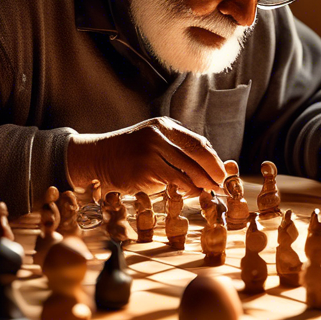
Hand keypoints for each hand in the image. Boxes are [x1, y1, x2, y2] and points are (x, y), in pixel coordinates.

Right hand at [67, 117, 225, 195]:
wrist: (98, 157)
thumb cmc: (130, 153)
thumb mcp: (153, 141)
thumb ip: (177, 149)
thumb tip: (208, 165)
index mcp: (165, 126)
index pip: (199, 143)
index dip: (214, 160)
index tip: (222, 172)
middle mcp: (159, 135)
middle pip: (198, 155)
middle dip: (213, 172)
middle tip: (221, 184)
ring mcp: (151, 151)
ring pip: (188, 171)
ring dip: (202, 183)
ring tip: (208, 191)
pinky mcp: (145, 169)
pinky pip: (174, 182)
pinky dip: (186, 190)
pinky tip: (190, 193)